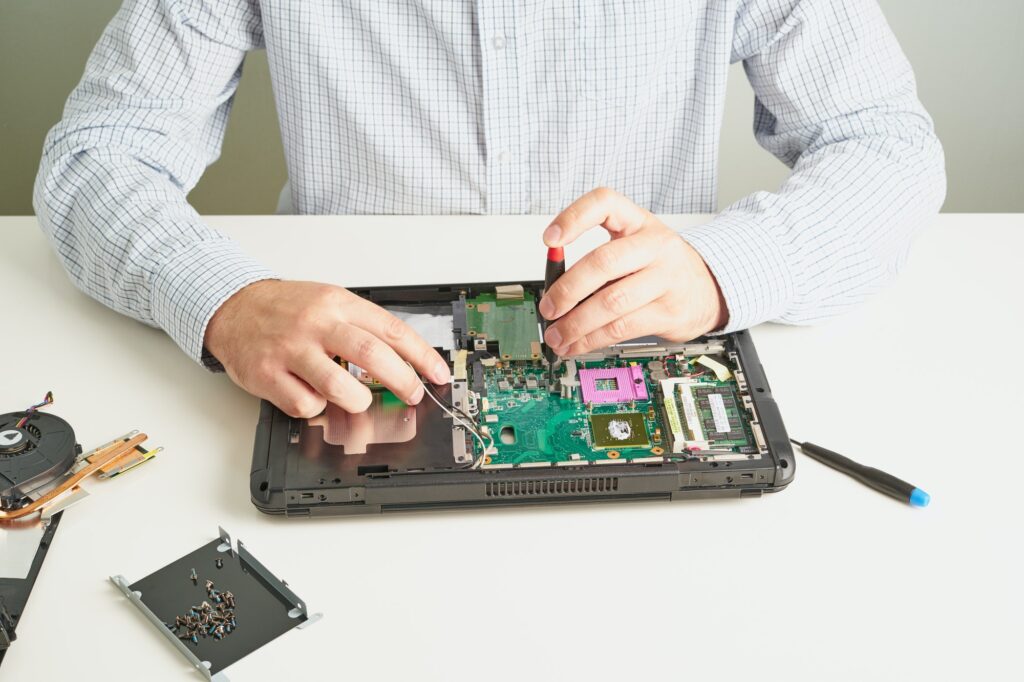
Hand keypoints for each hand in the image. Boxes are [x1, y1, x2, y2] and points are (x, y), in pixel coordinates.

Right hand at [204, 280, 450, 416]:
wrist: (233, 307)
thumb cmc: (287, 309)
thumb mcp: (328, 302)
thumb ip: (362, 327)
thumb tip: (404, 361)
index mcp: (337, 303)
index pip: (391, 329)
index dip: (422, 356)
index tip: (438, 374)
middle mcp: (316, 324)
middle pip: (373, 355)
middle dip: (402, 381)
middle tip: (413, 395)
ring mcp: (290, 349)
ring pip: (340, 386)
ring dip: (358, 400)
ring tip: (359, 400)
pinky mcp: (267, 375)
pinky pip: (305, 404)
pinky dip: (316, 407)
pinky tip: (312, 396)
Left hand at [539, 188, 727, 356]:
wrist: (709, 289)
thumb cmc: (661, 267)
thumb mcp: (634, 248)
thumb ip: (598, 262)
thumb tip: (554, 292)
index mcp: (639, 222)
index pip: (604, 203)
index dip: (573, 217)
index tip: (549, 240)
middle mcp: (656, 246)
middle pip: (603, 262)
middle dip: (567, 289)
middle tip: (548, 308)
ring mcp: (666, 279)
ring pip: (611, 302)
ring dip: (576, 324)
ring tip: (557, 336)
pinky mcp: (670, 312)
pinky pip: (622, 328)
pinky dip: (592, 339)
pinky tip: (578, 344)